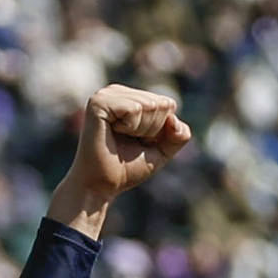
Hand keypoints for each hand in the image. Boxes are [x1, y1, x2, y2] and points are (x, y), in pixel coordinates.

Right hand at [50, 85, 188, 236]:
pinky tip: (112, 132)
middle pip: (161, 104)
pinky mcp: (98, 102)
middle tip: (128, 141)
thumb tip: (175, 120)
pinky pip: (134, 109)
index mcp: (130, 97)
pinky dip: (130, 128)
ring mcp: (106, 94)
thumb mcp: (161, 151)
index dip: (160, 130)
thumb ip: (178, 135)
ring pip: (149, 105)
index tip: (139, 141)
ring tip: (119, 137)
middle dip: (152, 130)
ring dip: (140, 130)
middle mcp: (117, 92)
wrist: (101, 185)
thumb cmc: (127, 168)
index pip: (168, 104)